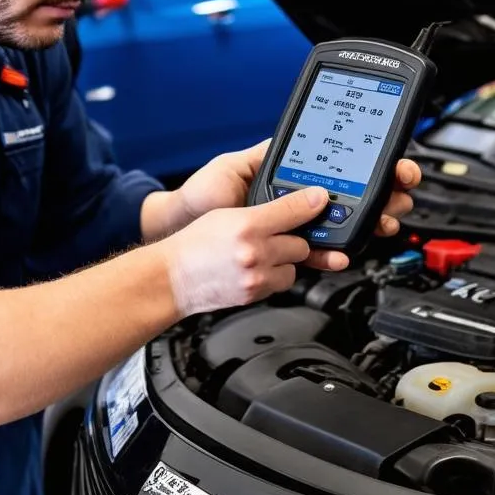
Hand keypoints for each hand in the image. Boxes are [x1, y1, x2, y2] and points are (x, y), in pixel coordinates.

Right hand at [158, 186, 347, 317]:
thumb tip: (301, 203)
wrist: (173, 277)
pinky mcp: (256, 295)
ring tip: (261, 254)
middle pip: (300, 243)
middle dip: (291, 239)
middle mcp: (254, 252)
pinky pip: (281, 283)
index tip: (321, 199)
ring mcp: (256, 277)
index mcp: (247, 225)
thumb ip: (264, 209)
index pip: (292, 210)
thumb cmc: (195, 244)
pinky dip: (274, 276)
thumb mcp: (227, 214)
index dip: (311, 203)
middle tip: (272, 235)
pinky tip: (255, 269)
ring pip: (294, 266)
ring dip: (285, 261)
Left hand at [165, 138, 422, 237]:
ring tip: (382, 220)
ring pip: (338, 228)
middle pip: (347, 199)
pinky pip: (315, 255)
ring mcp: (291, 231)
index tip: (390, 165)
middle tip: (399, 192)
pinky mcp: (284, 256)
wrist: (181, 241)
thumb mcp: (233, 166)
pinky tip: (342, 251)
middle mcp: (293, 205)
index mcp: (285, 179)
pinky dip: (332, 255)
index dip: (365, 167)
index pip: (332, 170)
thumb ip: (267, 155)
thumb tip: (297, 136)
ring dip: (366, 224)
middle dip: (380, 195)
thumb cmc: (199, 201)